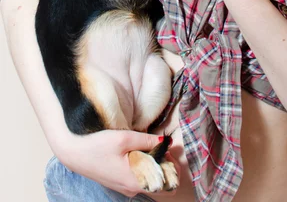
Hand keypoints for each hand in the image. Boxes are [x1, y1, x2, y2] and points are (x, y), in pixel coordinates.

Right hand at [60, 129, 178, 196]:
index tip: (168, 149)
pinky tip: (138, 151)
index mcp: (135, 181)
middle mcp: (132, 188)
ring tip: (149, 145)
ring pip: (150, 179)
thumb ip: (147, 140)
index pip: (168, 185)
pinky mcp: (119, 182)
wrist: (73, 152)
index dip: (172, 167)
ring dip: (154, 164)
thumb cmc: (97, 145)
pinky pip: (139, 177)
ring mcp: (125, 187)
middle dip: (165, 165)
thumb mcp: (124, 138)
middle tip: (161, 145)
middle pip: (160, 183)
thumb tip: (166, 140)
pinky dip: (144, 165)